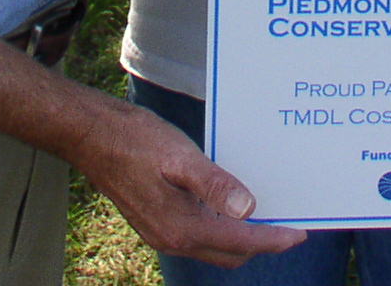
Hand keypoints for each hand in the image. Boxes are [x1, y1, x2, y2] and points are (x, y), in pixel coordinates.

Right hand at [72, 95, 306, 266]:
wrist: (91, 137)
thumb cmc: (134, 140)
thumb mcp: (180, 156)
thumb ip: (215, 184)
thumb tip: (249, 209)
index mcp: (182, 227)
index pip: (240, 242)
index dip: (273, 239)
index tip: (299, 234)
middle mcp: (173, 238)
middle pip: (230, 253)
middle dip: (261, 244)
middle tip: (288, 226)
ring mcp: (162, 233)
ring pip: (214, 246)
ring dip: (241, 237)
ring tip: (265, 215)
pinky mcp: (157, 221)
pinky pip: (198, 234)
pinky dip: (220, 227)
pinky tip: (228, 204)